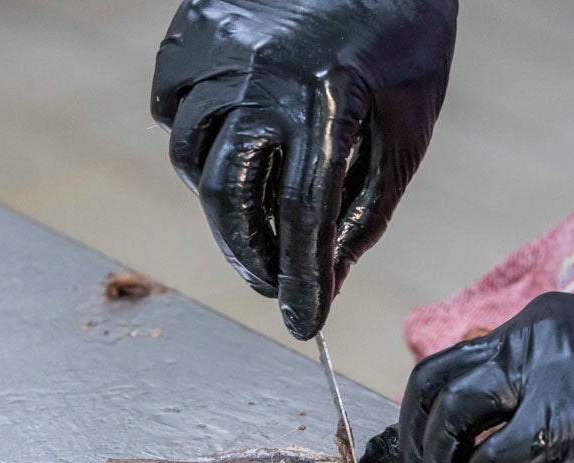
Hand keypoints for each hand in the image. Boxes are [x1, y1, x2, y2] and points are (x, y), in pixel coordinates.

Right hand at [152, 0, 457, 339]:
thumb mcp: (403, 134)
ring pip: (190, 152)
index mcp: (330, 98)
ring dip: (220, 195)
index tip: (302, 322)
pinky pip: (170, 103)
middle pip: (228, 193)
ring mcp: (222, 45)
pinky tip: (230, 140)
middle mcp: (266, 73)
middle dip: (249, 253)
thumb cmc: (403, 43)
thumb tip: (323, 277)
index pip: (304, 214)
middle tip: (273, 279)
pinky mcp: (195, 24)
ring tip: (257, 203)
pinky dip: (193, 134)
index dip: (301, 279)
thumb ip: (362, 211)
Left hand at [364, 293, 573, 462]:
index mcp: (539, 325)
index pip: (452, 361)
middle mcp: (534, 334)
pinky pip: (494, 460)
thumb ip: (531, 415)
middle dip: (413, 437)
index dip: (422, 412)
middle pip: (435, 381)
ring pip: (451, 413)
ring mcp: (549, 370)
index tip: (411, 452)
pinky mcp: (568, 415)